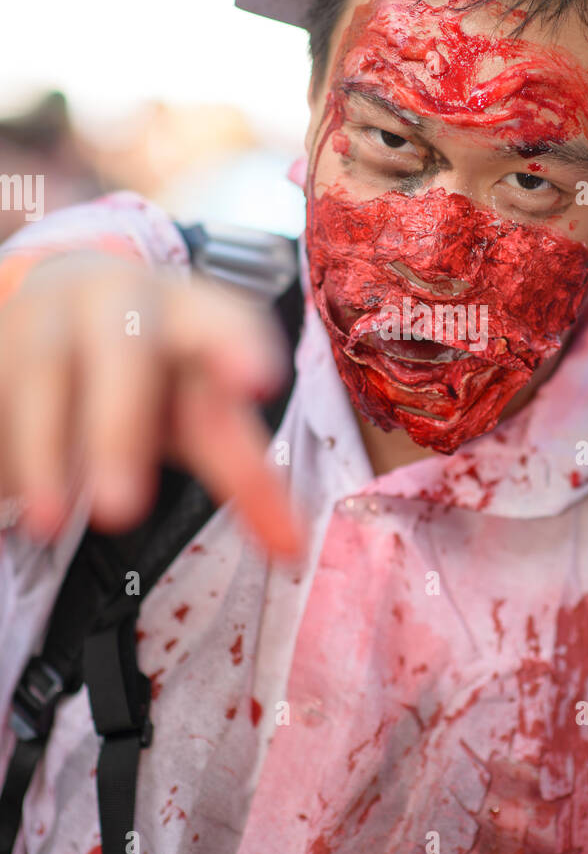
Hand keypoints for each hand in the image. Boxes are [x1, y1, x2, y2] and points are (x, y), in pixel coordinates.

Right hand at [0, 250, 300, 556]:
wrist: (65, 308)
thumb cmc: (152, 373)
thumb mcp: (200, 413)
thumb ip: (246, 475)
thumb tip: (292, 552)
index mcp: (191, 312)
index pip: (222, 318)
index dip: (239, 345)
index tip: (258, 383)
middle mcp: (119, 301)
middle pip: (124, 352)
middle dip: (119, 431)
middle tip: (120, 514)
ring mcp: (47, 312)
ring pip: (42, 370)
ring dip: (44, 449)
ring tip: (47, 521)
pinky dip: (2, 445)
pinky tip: (9, 489)